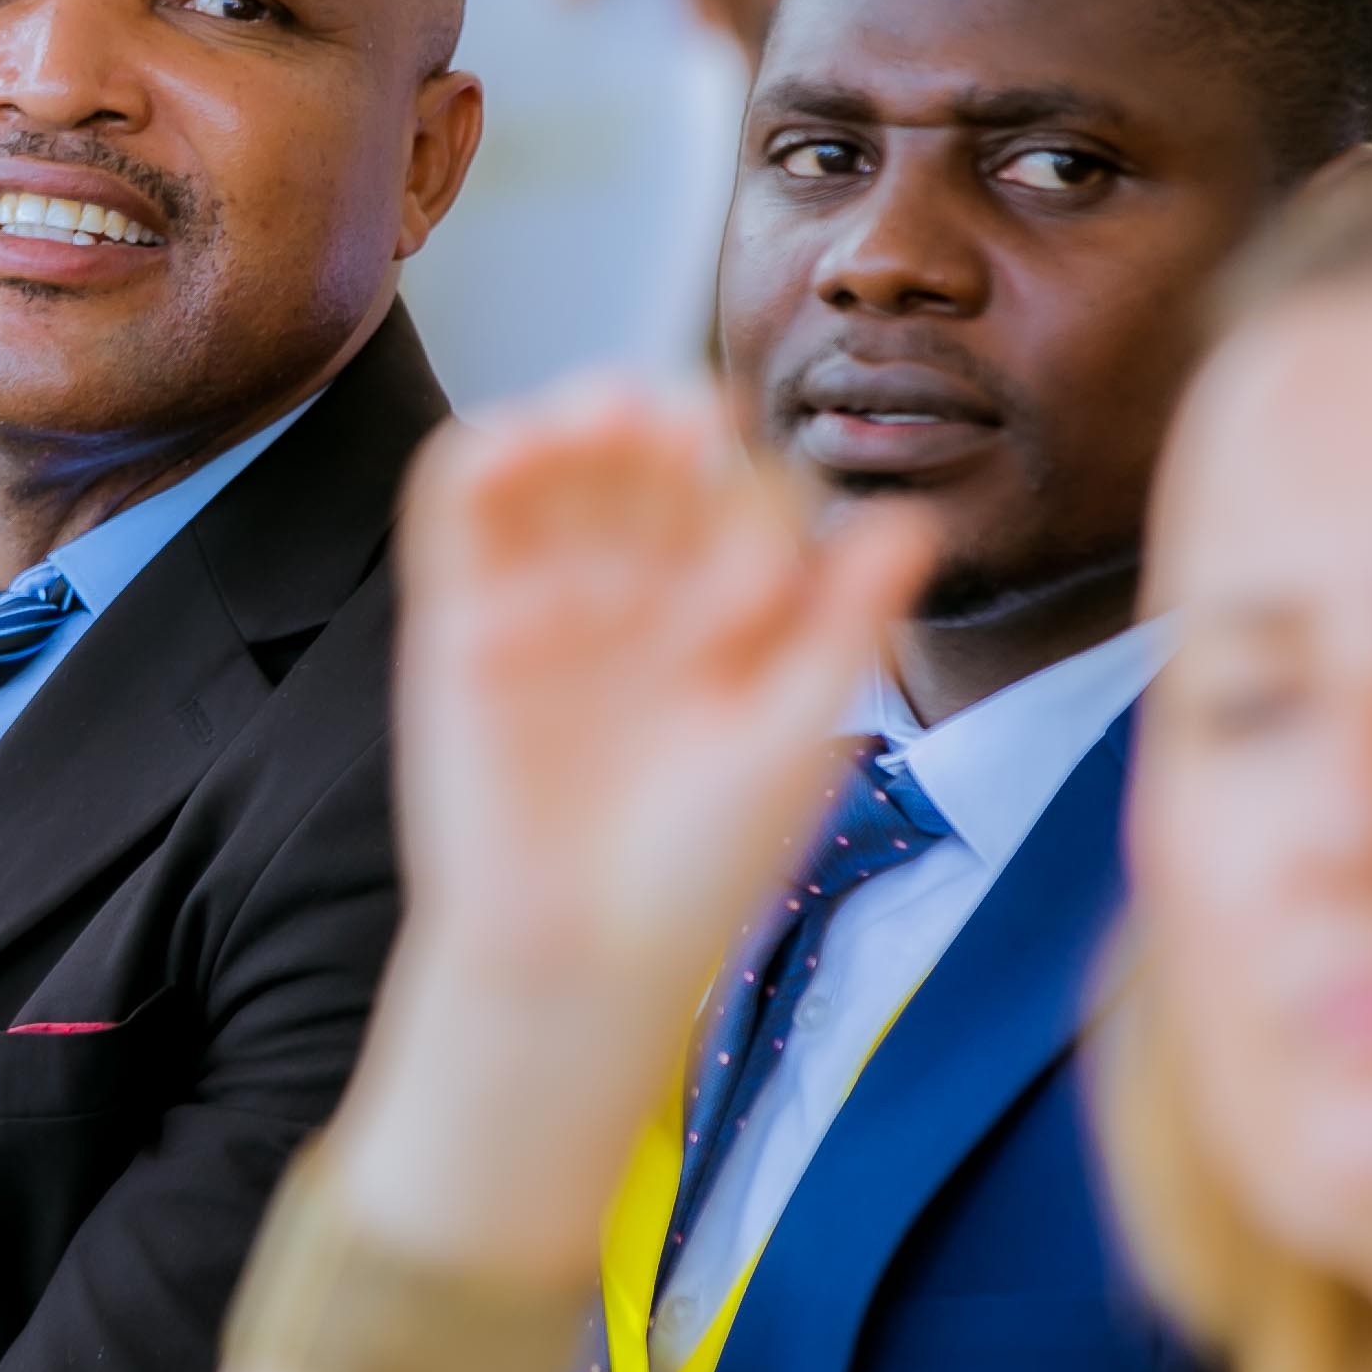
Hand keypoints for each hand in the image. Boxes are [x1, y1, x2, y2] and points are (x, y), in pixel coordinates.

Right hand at [341, 378, 929, 1270]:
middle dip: (667, 424)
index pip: (743, 503)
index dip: (756, 503)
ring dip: (575, 418)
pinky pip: (456, 512)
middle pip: (648, 461)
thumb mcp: (795, 737)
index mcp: (721, 620)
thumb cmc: (698, 871)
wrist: (579, 954)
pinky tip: (520, 445)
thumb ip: (844, 623)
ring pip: (556, 466)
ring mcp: (543, 599)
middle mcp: (633, 597)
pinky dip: (478, 459)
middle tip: (682, 427)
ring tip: (607, 416)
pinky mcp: (457, 618)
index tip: (761, 576)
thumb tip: (915, 518)